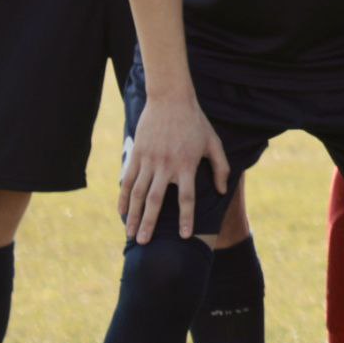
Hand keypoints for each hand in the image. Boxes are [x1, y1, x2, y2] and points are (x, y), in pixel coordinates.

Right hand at [119, 90, 228, 243]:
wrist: (170, 99)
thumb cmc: (196, 122)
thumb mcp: (214, 143)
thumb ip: (221, 168)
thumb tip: (222, 191)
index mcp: (186, 165)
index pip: (186, 198)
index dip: (185, 218)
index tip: (183, 236)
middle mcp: (166, 166)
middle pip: (155, 201)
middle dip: (149, 223)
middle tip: (144, 243)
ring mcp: (149, 160)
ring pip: (137, 193)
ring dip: (133, 215)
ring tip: (130, 234)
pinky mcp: (137, 154)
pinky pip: (127, 180)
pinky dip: (123, 197)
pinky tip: (121, 212)